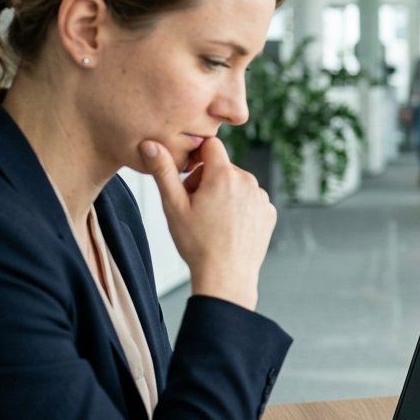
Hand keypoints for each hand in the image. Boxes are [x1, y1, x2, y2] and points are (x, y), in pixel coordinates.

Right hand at [142, 137, 275, 310]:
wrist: (226, 276)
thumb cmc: (197, 243)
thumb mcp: (173, 206)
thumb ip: (163, 171)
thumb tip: (150, 143)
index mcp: (225, 175)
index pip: (211, 146)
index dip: (197, 158)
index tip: (189, 178)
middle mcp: (248, 181)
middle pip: (223, 167)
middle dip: (208, 180)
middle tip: (195, 207)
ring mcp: (261, 197)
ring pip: (237, 184)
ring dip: (224, 194)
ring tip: (212, 220)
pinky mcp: (269, 212)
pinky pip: (251, 200)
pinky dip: (239, 208)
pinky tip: (228, 227)